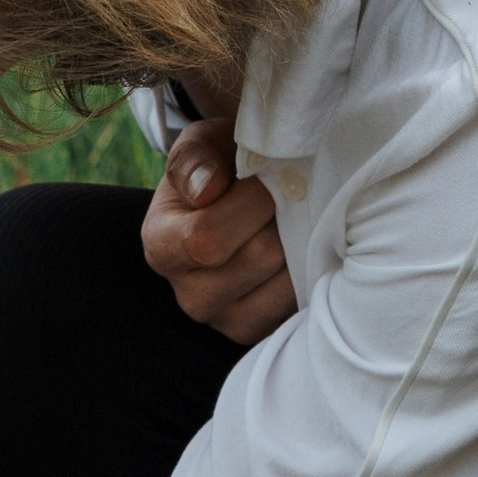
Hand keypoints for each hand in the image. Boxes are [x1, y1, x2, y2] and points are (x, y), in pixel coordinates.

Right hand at [140, 115, 298, 344]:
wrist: (236, 201)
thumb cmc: (218, 168)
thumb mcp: (202, 146)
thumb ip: (196, 158)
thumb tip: (207, 188)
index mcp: (162, 247)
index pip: (208, 238)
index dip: (249, 203)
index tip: (264, 175)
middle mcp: (190, 295)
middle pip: (259, 257)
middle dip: (284, 215)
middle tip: (288, 193)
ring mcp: (228, 320)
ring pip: (288, 279)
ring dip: (304, 239)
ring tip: (294, 217)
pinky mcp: (265, 330)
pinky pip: (305, 300)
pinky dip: (314, 266)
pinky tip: (304, 243)